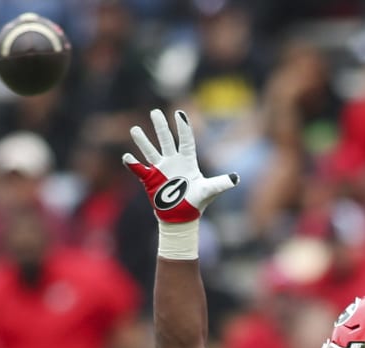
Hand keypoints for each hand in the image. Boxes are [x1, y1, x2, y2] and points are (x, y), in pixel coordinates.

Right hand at [123, 108, 237, 224]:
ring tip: (135, 129)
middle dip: (161, 127)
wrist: (182, 217)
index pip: (185, 140)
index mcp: (187, 160)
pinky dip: (134, 164)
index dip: (183, 127)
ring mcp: (160, 169)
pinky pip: (140, 170)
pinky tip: (128, 157)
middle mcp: (172, 161)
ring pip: (150, 151)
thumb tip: (236, 179)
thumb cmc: (197, 202)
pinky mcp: (150, 180)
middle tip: (155, 112)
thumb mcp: (209, 191)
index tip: (179, 113)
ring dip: (143, 141)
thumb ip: (220, 183)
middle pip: (166, 140)